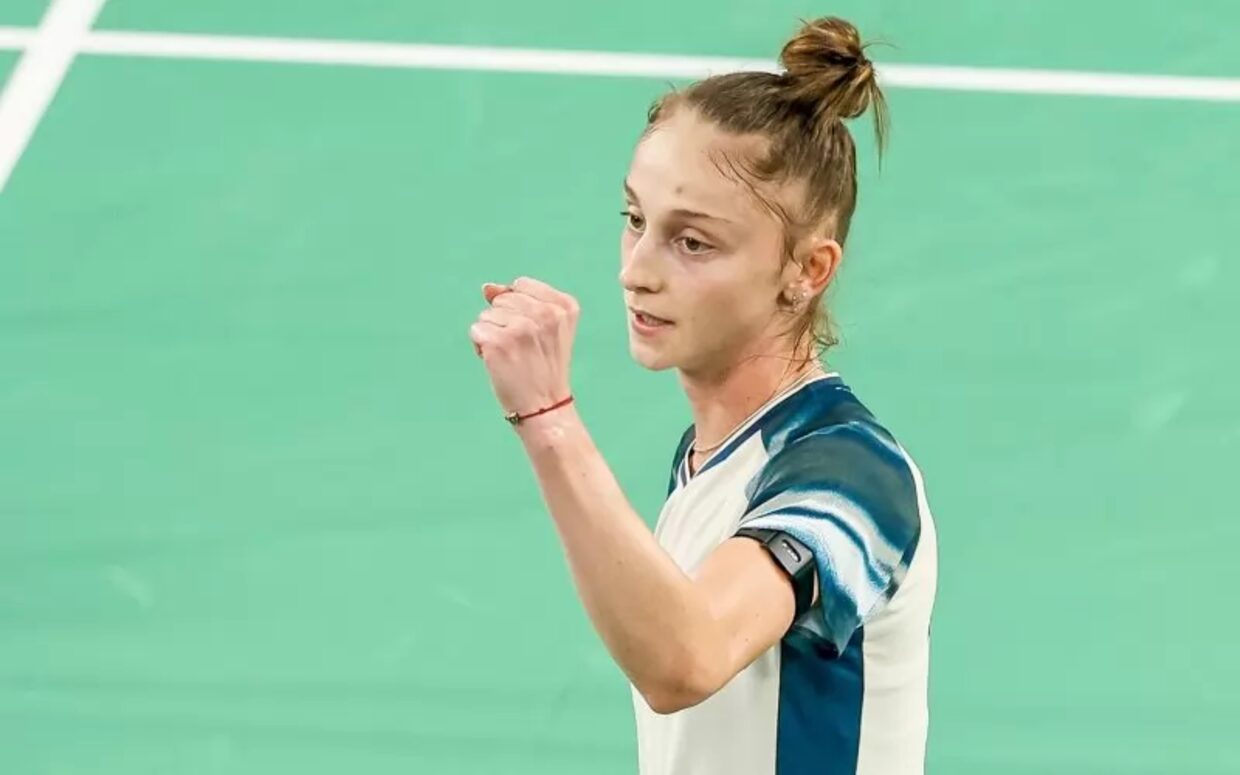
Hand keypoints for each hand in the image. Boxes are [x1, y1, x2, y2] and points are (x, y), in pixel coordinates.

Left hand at [470, 277, 579, 419]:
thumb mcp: (546, 328)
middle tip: (521, 348)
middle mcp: (545, 313)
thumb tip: (487, 287)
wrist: (544, 405)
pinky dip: (481, 346)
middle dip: (504, 320)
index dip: (518, 308)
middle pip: (503, 299)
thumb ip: (520, 301)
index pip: (521, 285)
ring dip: (492, 333)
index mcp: (563, 306)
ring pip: (487, 314)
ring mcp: (521, 327)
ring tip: (511, 355)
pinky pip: (476, 330)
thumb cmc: (542, 366)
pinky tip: (499, 362)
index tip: (532, 333)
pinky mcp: (498, 342)